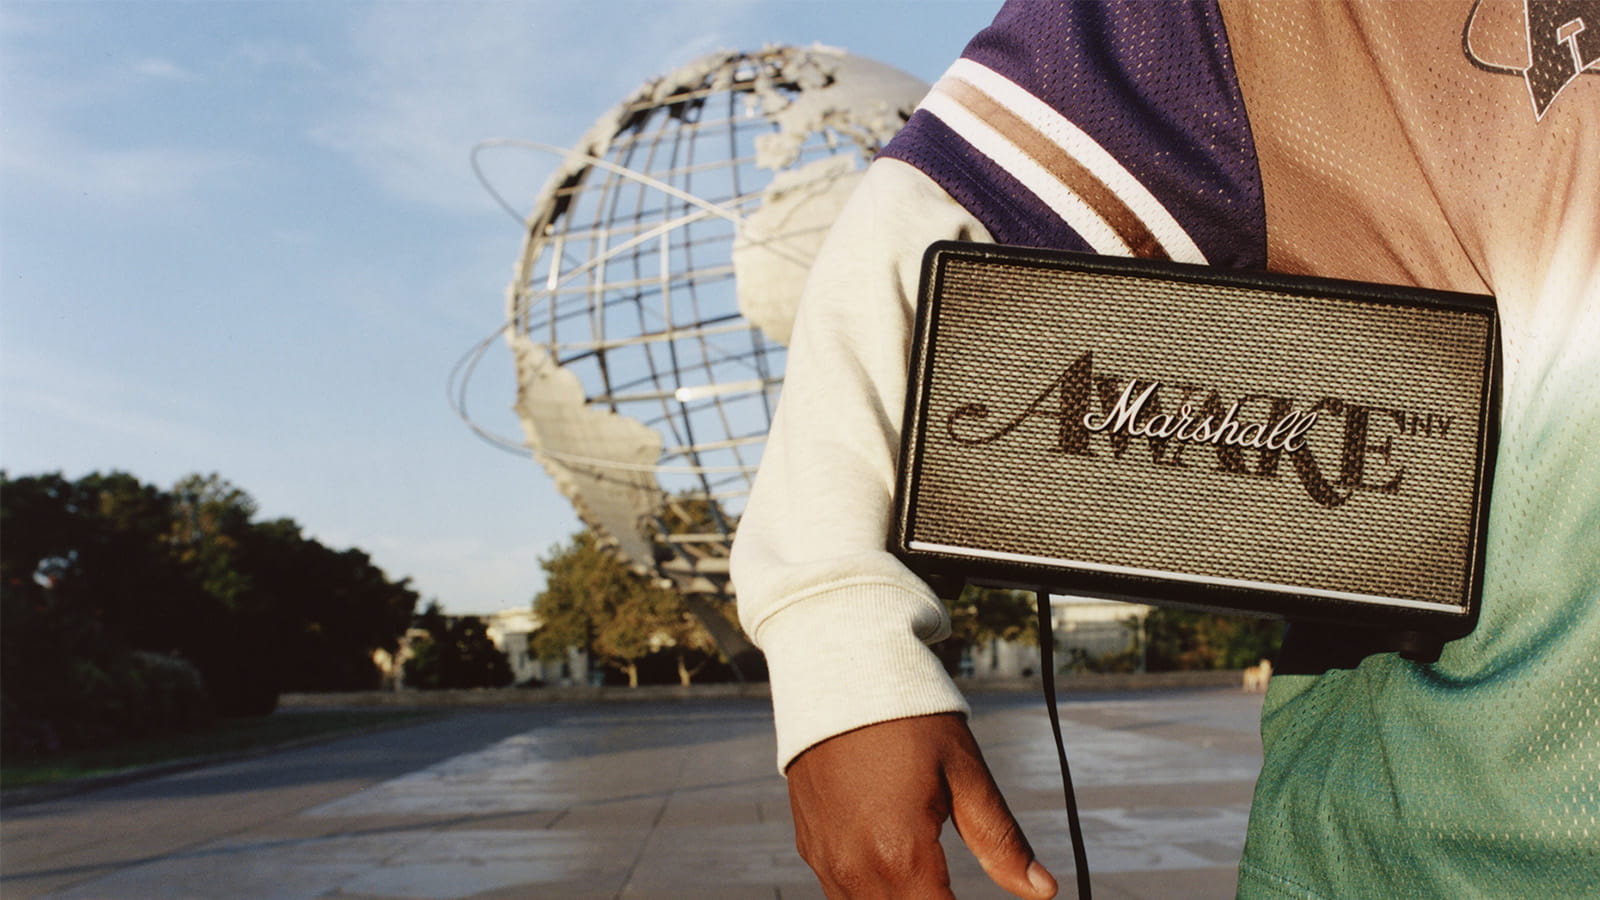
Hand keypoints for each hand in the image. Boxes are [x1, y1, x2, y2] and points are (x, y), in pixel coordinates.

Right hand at [786, 712, 1056, 898]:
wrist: (836, 671)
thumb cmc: (908, 717)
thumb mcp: (965, 773)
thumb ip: (1001, 841)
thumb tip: (1044, 891)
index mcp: (901, 855)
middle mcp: (856, 869)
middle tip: (952, 888)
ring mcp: (827, 860)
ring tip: (931, 883)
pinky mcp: (811, 846)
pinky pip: (842, 893)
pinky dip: (873, 893)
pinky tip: (897, 872)